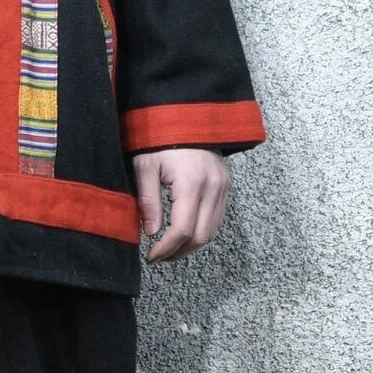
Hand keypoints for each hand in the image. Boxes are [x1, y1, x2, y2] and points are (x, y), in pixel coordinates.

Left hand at [132, 147, 230, 262]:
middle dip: (179, 252)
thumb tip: (151, 233)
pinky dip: (202, 231)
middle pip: (201, 236)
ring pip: (213, 231)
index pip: (182, 230)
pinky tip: (184, 233)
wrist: (186, 115)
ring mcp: (224, 187)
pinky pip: (217, 218)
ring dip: (192, 245)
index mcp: (191, 183)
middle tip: (159, 257)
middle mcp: (213, 187)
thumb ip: (148, 201)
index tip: (152, 256)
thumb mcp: (145, 166)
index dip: (166, 249)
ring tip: (170, 249)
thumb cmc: (160, 138)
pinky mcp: (227, 185)